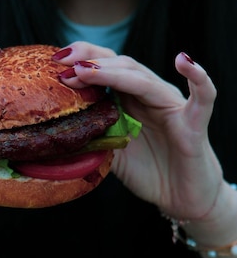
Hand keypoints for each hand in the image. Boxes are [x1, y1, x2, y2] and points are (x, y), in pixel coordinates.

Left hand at [54, 43, 222, 221]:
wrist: (180, 198)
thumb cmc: (148, 172)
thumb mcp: (110, 154)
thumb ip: (91, 139)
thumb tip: (53, 136)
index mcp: (129, 99)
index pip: (106, 68)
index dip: (81, 60)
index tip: (54, 62)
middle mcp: (150, 95)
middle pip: (122, 65)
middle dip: (91, 62)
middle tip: (63, 64)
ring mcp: (172, 106)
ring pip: (145, 80)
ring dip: (114, 73)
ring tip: (86, 71)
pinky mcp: (194, 123)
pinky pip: (203, 97)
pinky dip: (197, 77)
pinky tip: (183, 62)